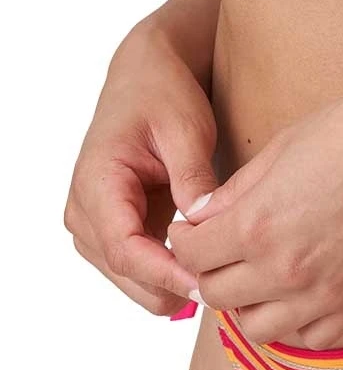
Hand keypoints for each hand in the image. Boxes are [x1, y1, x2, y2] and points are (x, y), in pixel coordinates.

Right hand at [63, 15, 217, 316]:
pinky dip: (173, 280)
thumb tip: (201, 223)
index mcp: (97, 183)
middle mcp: (85, 211)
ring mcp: (95, 228)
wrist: (145, 82)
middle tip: (230, 286)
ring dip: (176, 287)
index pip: (125, 250)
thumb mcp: (185, 129)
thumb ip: (192, 177)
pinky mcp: (113, 235)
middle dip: (176, 287)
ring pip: (135, 284)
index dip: (167, 275)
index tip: (209, 285)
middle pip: (129, 276)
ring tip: (222, 274)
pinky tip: (207, 270)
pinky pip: (142, 276)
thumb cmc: (163, 97)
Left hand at [166, 74, 342, 348]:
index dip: (186, 241)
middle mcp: (285, 269)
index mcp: (256, 224)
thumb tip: (200, 218)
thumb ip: (234, 194)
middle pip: (216, 298)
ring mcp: (327, 294)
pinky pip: (314, 339)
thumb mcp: (280, 150)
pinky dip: (298, 325)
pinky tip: (301, 298)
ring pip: (258, 330)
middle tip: (223, 256)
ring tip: (260, 281)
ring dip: (250, 308)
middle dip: (211, 275)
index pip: (190, 255)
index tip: (197, 231)